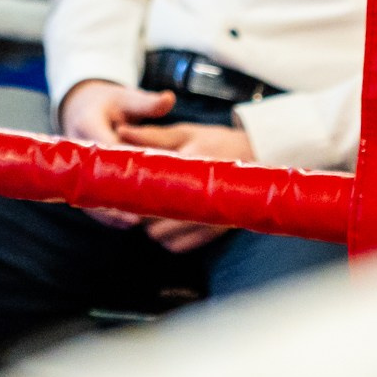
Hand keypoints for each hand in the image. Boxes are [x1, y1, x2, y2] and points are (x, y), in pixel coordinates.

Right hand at [58, 79, 172, 228]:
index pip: (106, 147)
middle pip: (96, 176)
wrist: (83, 107)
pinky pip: (91, 198)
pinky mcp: (81, 177)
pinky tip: (127, 223)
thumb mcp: (126, 97)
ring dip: (110, 210)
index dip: (122, 165)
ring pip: (90, 192)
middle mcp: (77, 147)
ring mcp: (77, 165)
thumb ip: (147, 102)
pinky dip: (107, 212)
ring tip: (135, 222)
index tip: (142, 179)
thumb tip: (169, 99)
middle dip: (116, 196)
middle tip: (138, 214)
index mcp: (88, 122)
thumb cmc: (108, 103)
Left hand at [121, 120, 253, 251]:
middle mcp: (205, 195)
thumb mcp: (185, 133)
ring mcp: (211, 217)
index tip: (121, 195)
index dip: (134, 196)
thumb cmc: (215, 142)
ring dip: (152, 228)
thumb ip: (152, 135)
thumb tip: (120, 131)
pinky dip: (168, 239)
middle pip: (156, 217)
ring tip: (149, 214)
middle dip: (141, 214)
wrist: (256, 157)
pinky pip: (180, 245)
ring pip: (165, 236)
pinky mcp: (217, 231)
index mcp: (195, 164)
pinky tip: (164, 227)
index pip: (155, 188)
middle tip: (131, 205)